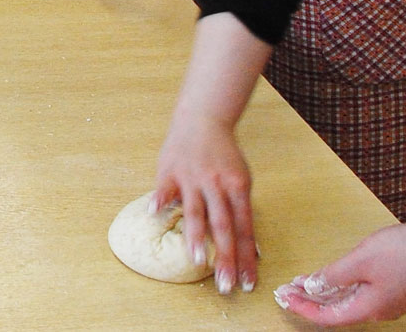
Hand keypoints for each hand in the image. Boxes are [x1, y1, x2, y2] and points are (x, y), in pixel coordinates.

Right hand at [152, 113, 256, 294]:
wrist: (203, 118)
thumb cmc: (223, 155)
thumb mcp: (240, 178)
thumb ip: (240, 210)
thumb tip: (250, 247)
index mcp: (238, 187)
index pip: (245, 228)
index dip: (246, 257)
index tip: (246, 283)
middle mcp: (217, 184)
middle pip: (224, 226)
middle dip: (226, 258)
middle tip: (226, 286)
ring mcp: (193, 177)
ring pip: (196, 210)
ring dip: (197, 236)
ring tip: (197, 260)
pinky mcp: (171, 171)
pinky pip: (165, 188)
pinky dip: (160, 200)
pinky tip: (155, 214)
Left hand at [274, 223, 405, 324]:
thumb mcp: (361, 260)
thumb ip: (333, 276)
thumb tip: (312, 288)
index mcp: (369, 308)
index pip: (327, 317)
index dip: (303, 307)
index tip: (283, 295)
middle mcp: (380, 311)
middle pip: (337, 311)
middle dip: (310, 300)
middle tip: (288, 289)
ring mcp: (391, 301)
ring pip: (350, 301)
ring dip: (326, 292)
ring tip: (304, 281)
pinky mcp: (399, 289)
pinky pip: (363, 293)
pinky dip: (343, 286)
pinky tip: (335, 275)